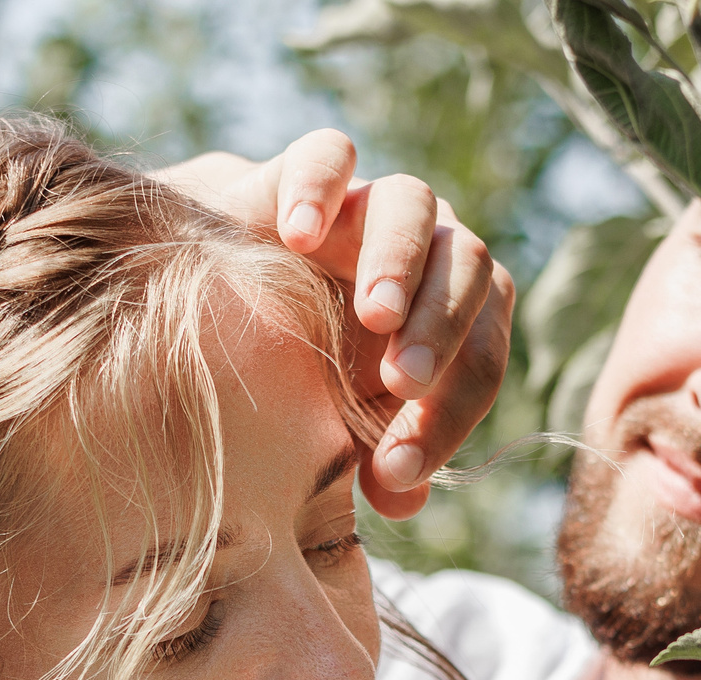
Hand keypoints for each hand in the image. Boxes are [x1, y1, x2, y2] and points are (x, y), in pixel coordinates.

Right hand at [158, 131, 513, 518]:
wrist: (220, 294)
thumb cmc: (301, 369)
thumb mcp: (339, 425)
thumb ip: (377, 459)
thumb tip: (404, 502)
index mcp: (456, 316)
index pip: (480, 359)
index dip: (449, 418)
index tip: (396, 470)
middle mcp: (428, 251)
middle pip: (469, 267)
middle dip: (442, 329)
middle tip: (405, 383)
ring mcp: (370, 204)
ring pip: (413, 204)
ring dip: (400, 260)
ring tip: (372, 315)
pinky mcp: (308, 171)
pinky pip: (329, 157)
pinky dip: (321, 189)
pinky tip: (297, 239)